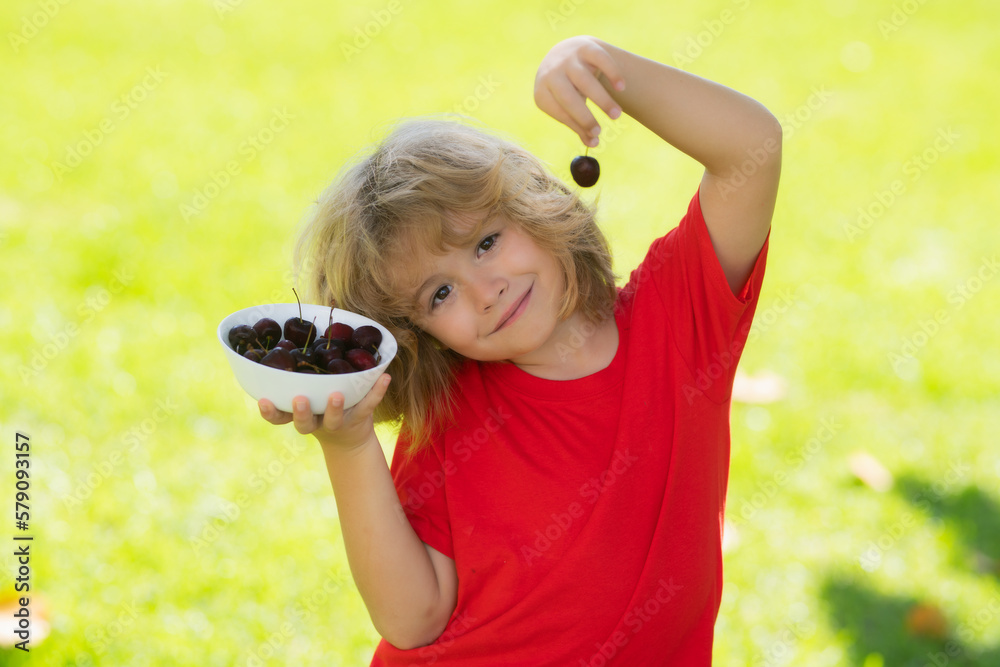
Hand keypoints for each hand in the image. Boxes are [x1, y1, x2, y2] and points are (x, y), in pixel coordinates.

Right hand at [258, 373, 391, 450]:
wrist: (349, 440)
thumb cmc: (320, 408)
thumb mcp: (306, 393)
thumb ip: (297, 374)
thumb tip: (288, 334)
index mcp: (298, 414)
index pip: (279, 416)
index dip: (270, 411)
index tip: (264, 400)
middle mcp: (316, 422)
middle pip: (304, 423)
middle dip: (301, 412)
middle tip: (300, 399)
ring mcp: (338, 422)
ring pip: (333, 419)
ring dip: (334, 407)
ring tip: (337, 395)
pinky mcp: (360, 417)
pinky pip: (368, 404)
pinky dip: (377, 391)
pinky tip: (385, 377)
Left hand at [534, 36, 625, 146]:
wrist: (567, 53)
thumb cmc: (567, 89)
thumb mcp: (568, 106)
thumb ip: (579, 124)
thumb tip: (594, 145)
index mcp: (542, 92)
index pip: (559, 112)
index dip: (577, 124)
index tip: (595, 135)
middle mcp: (551, 73)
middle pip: (568, 98)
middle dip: (585, 116)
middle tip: (602, 131)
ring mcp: (567, 58)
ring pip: (585, 81)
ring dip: (602, 100)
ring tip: (617, 115)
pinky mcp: (584, 46)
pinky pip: (600, 59)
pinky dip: (612, 74)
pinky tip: (621, 88)